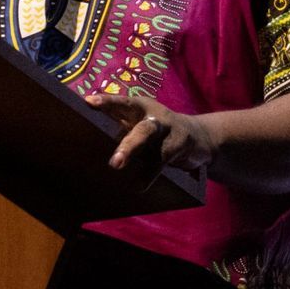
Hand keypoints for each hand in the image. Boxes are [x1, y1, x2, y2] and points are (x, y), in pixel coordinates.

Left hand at [86, 92, 216, 184]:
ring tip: (118, 168)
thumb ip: (120, 129)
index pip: (123, 103)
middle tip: (114, 162)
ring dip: (138, 159)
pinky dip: (148, 175)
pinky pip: (162, 161)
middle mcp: (155, 117)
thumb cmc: (158, 131)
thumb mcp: (140, 124)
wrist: (200, 136)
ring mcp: (169, 131)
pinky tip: (138, 186)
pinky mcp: (180, 146)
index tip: (88, 102)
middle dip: (129, 145)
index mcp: (141, 107)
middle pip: (143, 130)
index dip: (107, 102)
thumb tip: (90, 144)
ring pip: (155, 149)